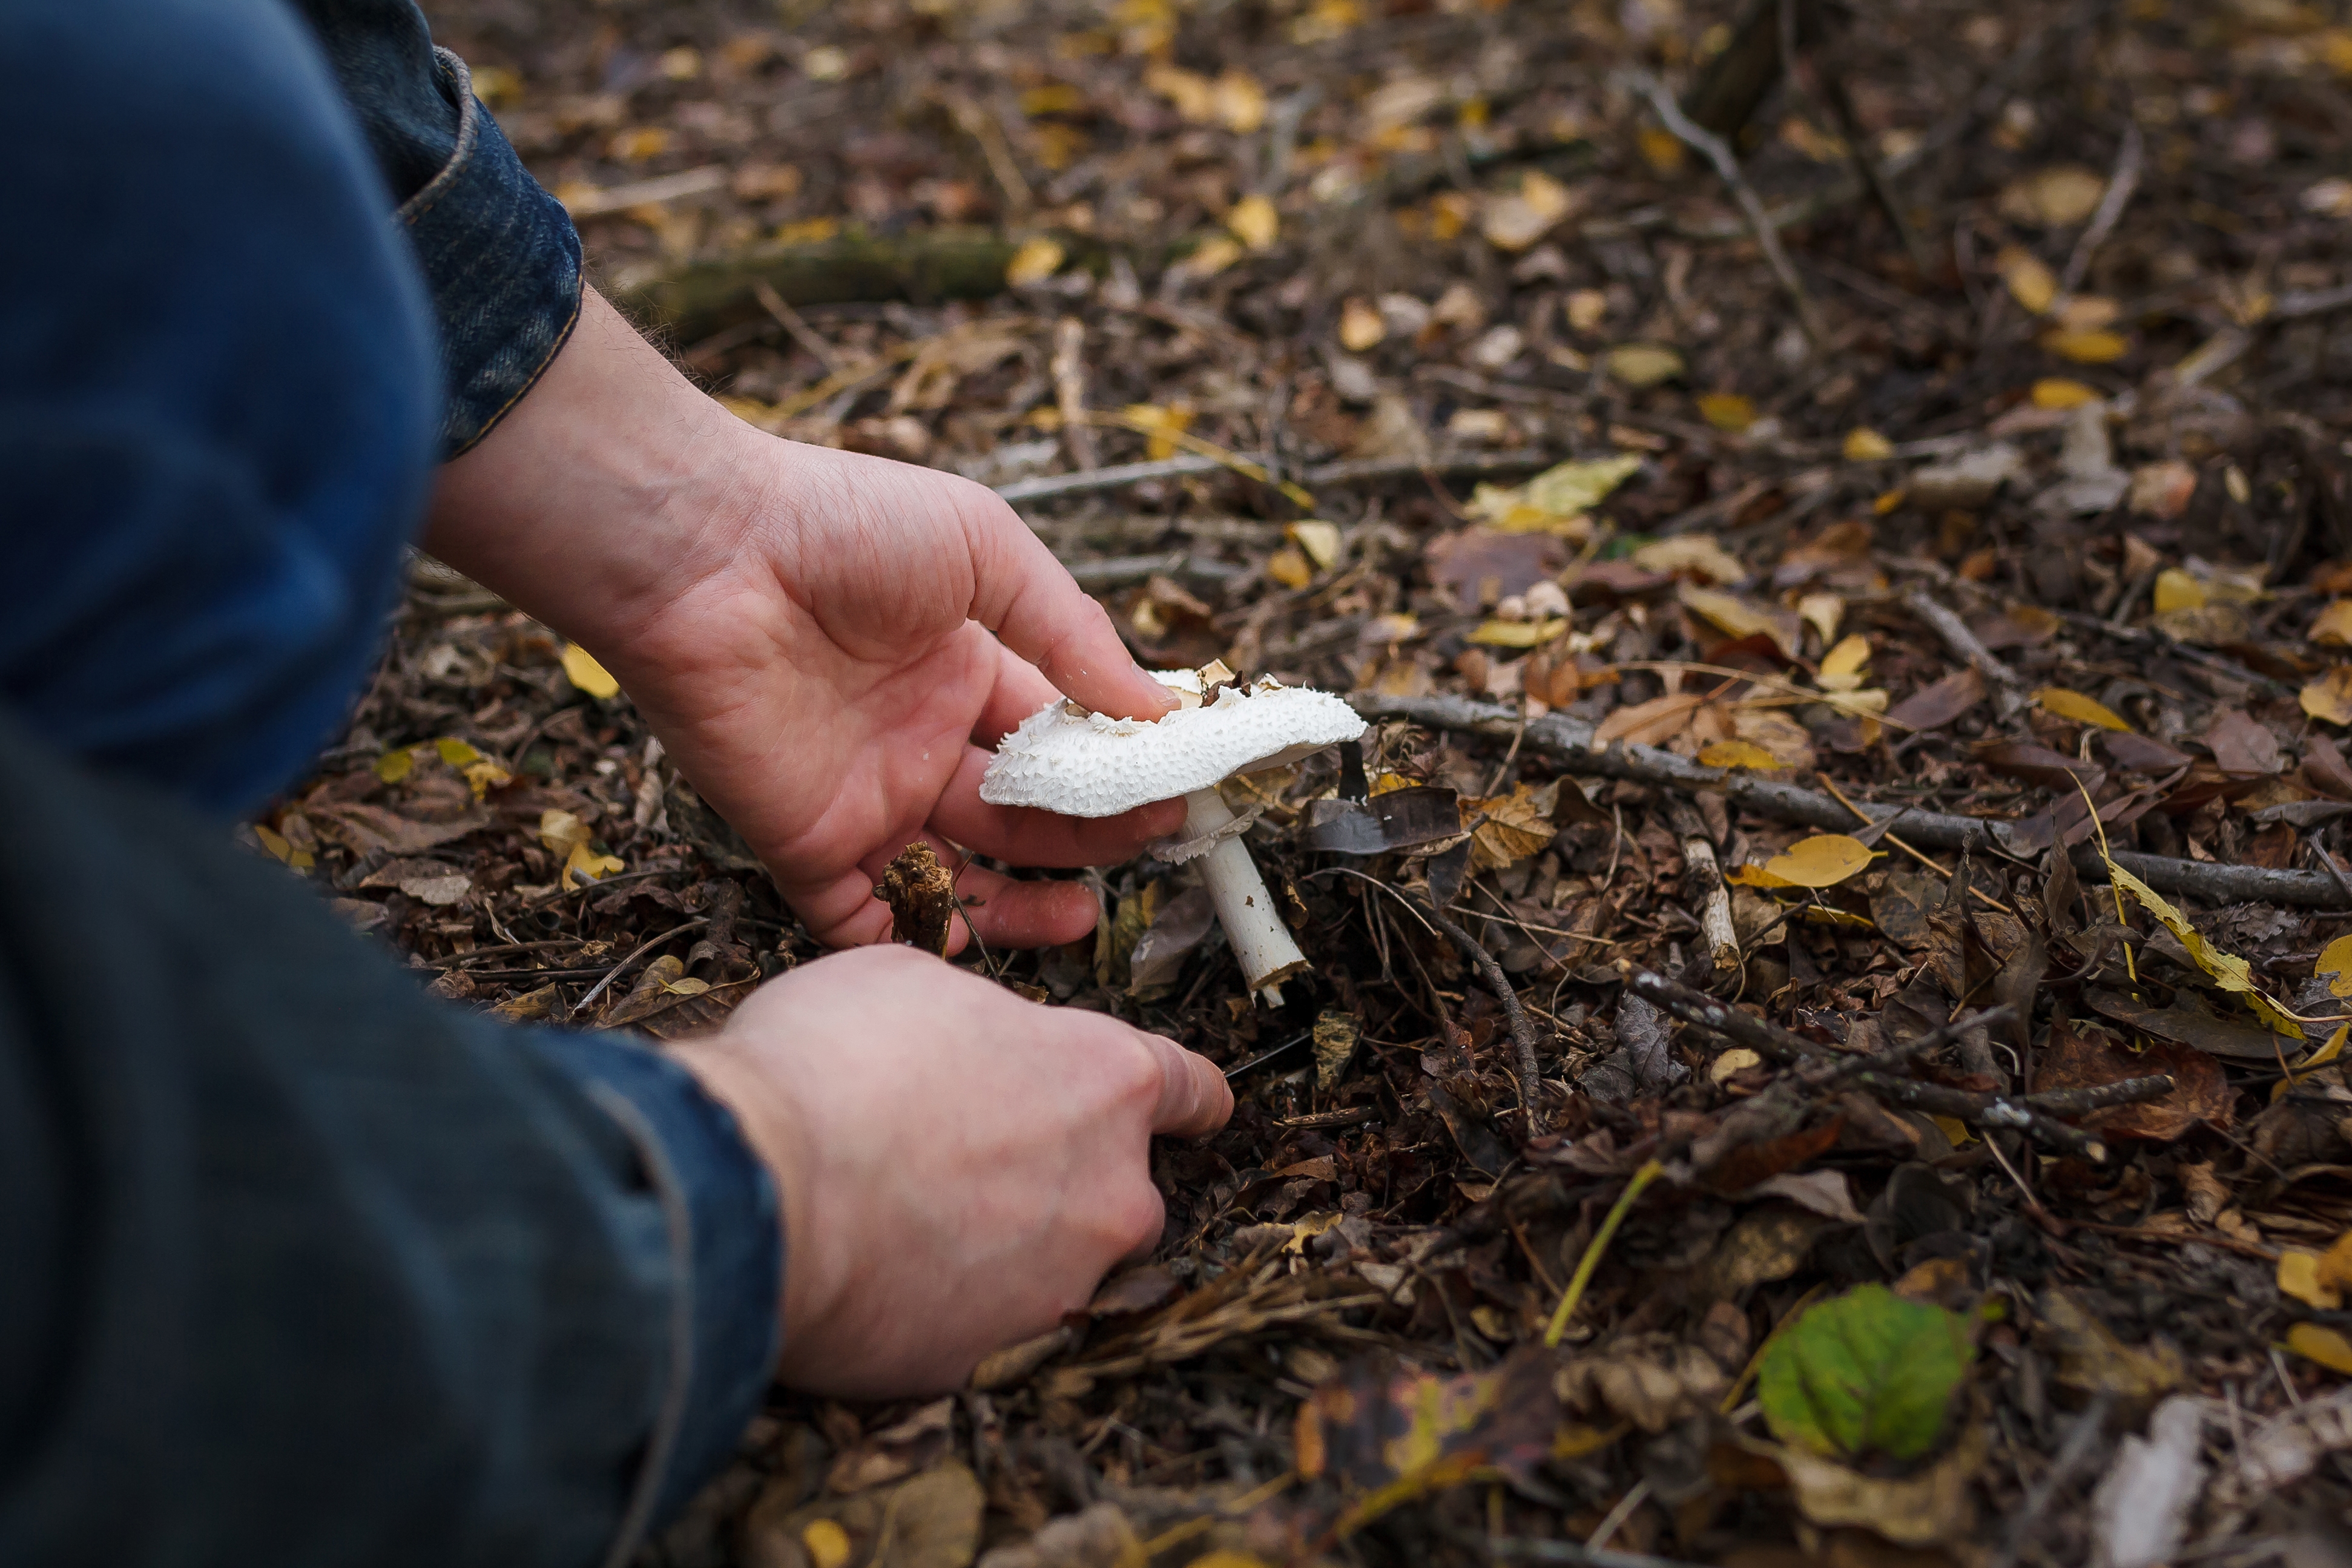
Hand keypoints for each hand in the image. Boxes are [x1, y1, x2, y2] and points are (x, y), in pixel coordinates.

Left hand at [427, 289, 1180, 949]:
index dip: (1115, 766)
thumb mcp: (984, 549)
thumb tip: (1157, 708)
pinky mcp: (805, 841)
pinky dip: (910, 941)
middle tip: (1151, 844)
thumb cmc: (840, 524)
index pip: (1055, 737)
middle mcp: (919, 740)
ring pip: (956, 875)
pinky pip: (860, 916)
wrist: (704, 549)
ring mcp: (865, 796)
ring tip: (1081, 914)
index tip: (1177, 788)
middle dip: (1088, 835)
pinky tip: (972, 946)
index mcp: (961, 669)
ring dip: (1018, 904)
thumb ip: (1069, 632)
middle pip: (1020, 814)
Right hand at [669, 946, 1231, 1395]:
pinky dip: (958, 1311)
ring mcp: (1067, 1285)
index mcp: (1107, 1080)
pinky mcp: (1006, 1360)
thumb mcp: (913, 983)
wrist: (758, 1185)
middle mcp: (1113, 1189)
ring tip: (917, 1225)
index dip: (1188, 1100)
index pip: (1191, 1090)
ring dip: (1012, 1251)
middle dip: (1065, 1181)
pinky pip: (997, 1332)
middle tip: (971, 1164)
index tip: (1194, 1110)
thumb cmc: (830, 1065)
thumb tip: (986, 1045)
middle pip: (1120, 1188)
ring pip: (1062, 1266)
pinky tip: (893, 1280)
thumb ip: (987, 1020)